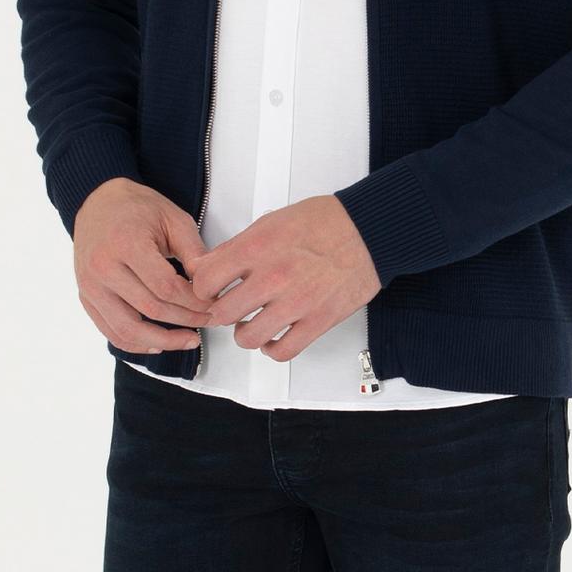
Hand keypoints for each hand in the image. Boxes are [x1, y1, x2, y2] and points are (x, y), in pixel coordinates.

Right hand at [73, 179, 213, 354]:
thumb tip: (211, 286)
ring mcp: (90, 286)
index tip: (213, 304)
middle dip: (187, 320)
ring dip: (164, 341)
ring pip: (128, 330)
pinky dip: (136, 344)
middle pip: (151, 309)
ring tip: (189, 340)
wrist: (97, 202)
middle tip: (209, 320)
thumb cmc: (136, 208)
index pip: (166, 286)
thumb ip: (194, 252)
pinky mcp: (86, 297)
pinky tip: (158, 343)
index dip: (194, 302)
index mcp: (125, 243)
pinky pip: (111, 331)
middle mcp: (103, 267)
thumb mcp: (173, 219)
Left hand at [186, 194, 381, 360]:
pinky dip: (272, 349)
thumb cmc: (326, 223)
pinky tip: (274, 337)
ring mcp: (296, 302)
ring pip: (248, 338)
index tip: (210, 290)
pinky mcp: (318, 321)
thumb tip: (214, 265)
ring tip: (251, 324)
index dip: (203, 288)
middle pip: (222, 313)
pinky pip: (282, 351)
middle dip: (221, 312)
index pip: (205, 280)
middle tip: (229, 308)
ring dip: (245, 333)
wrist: (368, 232)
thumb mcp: (272, 220)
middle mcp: (273, 276)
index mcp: (258, 247)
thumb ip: (240, 246)